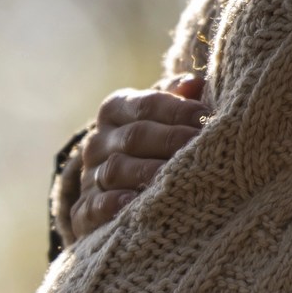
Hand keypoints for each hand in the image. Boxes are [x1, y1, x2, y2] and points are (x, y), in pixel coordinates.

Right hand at [67, 75, 210, 244]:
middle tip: (202, 148)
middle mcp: (98, 140)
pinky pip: (97, 205)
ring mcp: (90, 175)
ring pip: (117, 170)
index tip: (206, 118)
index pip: (146, 105)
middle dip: (171, 141)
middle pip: (134, 137)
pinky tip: (136, 203)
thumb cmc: (152, 142)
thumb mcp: (161, 115)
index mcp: (115, 110)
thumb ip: (178, 98)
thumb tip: (194, 83)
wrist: (115, 188)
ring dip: (150, 173)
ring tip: (180, 178)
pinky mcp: (85, 209)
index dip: (178, 110)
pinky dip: (115, 204)